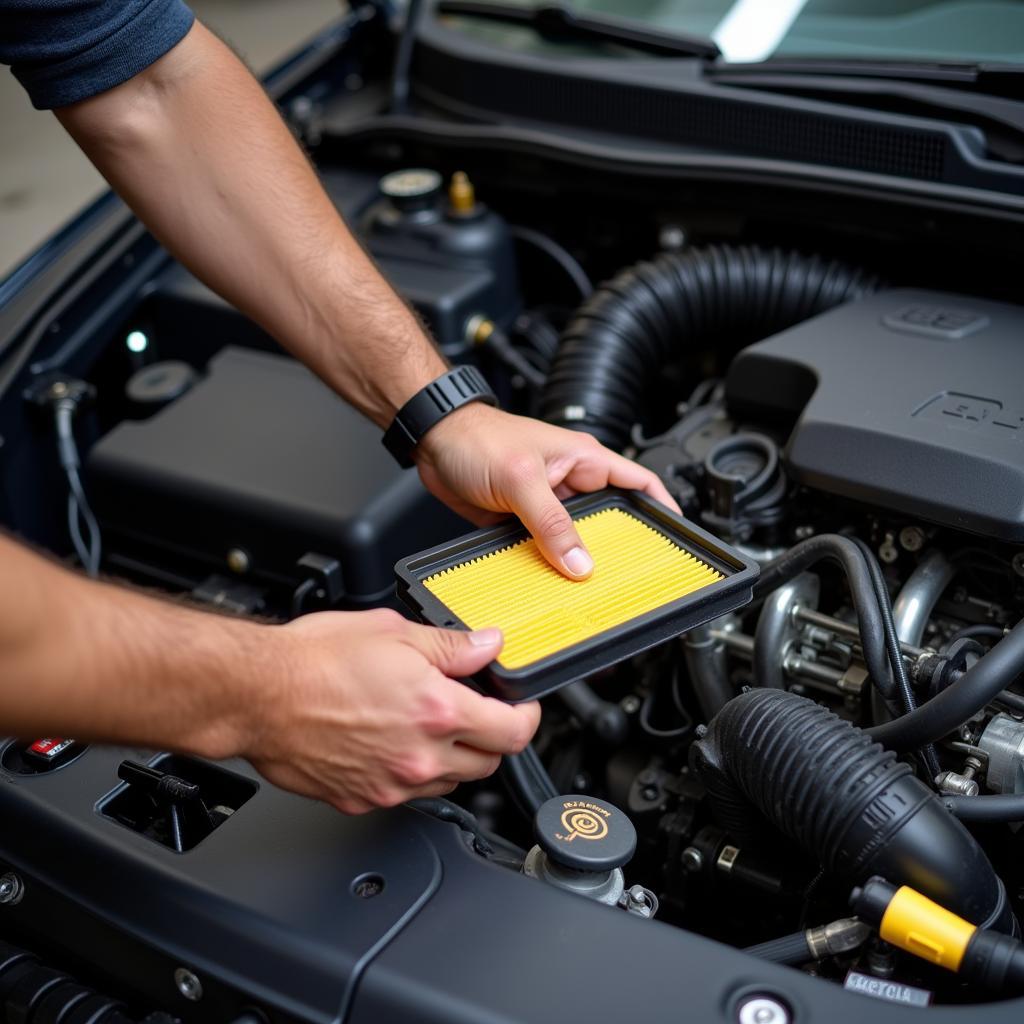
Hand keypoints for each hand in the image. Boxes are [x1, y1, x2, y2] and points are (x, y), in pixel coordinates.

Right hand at [240, 609, 539, 813]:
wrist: (257, 695)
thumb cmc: (314, 660)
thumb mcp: (393, 632)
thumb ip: (450, 645)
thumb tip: (487, 645)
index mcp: (436, 710)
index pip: (513, 731)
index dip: (527, 717)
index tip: (521, 706)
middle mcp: (420, 755)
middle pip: (488, 763)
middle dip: (492, 737)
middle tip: (478, 710)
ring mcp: (392, 784)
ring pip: (450, 782)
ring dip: (455, 757)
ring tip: (430, 723)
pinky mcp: (363, 799)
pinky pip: (407, 793)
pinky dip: (412, 772)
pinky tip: (393, 743)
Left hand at [414, 404, 680, 578]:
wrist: (434, 442)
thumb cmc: (477, 437)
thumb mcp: (522, 479)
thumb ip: (552, 522)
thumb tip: (579, 561)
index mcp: (585, 460)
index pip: (639, 483)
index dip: (662, 508)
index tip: (676, 537)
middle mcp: (570, 482)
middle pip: (607, 521)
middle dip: (617, 548)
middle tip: (626, 577)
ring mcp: (546, 503)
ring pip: (573, 540)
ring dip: (575, 561)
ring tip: (586, 589)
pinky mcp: (522, 521)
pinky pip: (543, 549)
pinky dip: (545, 566)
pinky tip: (547, 584)